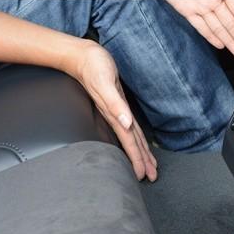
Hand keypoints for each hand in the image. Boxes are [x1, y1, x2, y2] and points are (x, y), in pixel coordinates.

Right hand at [67, 41, 157, 180]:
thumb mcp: (105, 83)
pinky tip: (137, 141)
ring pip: (131, 137)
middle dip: (141, 161)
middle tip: (152, 177)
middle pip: (132, 143)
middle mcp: (116, 116)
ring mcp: (116, 112)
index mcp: (114, 115)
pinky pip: (129, 126)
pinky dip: (135, 137)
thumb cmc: (93, 66)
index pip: (129, 141)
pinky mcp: (117, 104)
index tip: (143, 174)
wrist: (81, 56)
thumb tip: (126, 123)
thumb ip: (115, 104)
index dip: (136, 158)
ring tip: (148, 166)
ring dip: (140, 152)